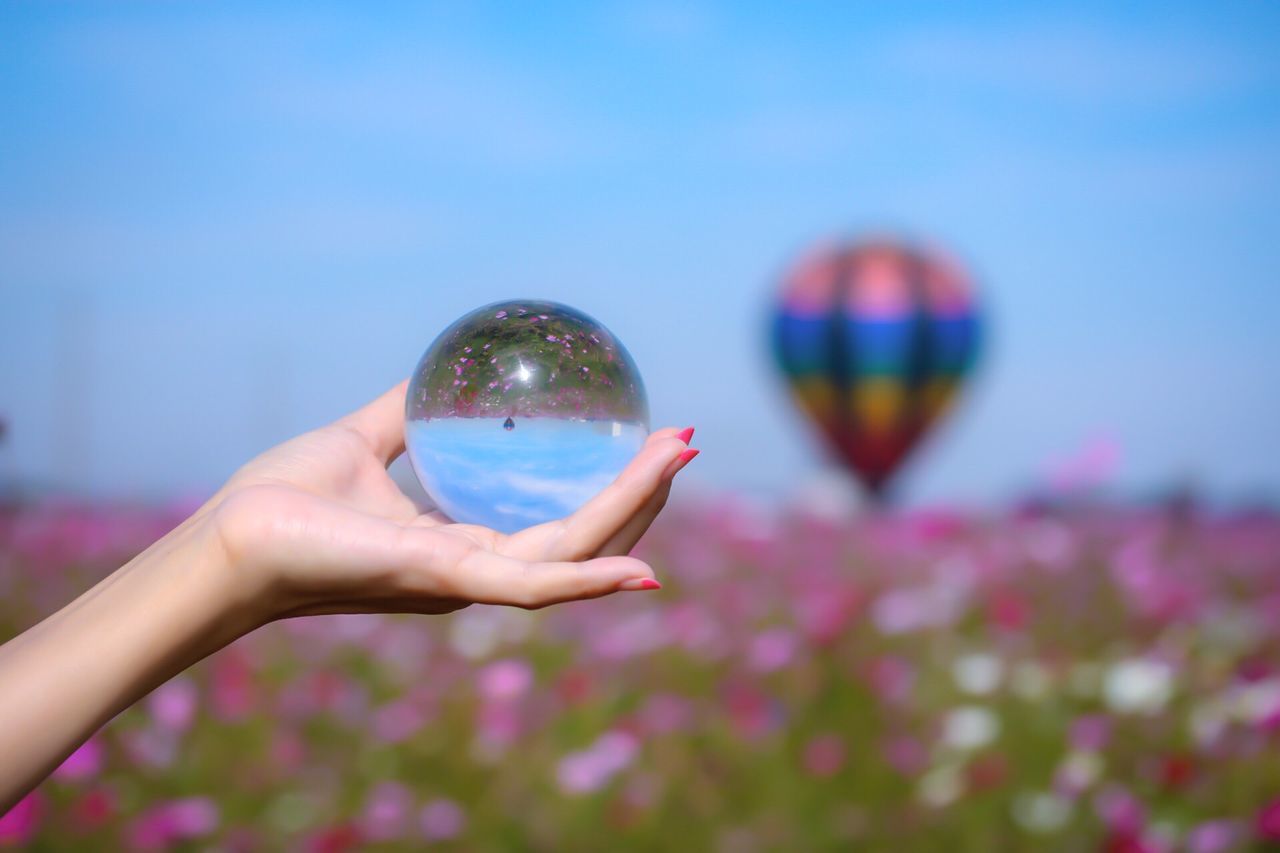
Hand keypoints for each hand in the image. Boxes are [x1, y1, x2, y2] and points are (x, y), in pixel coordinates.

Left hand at [209, 381, 697, 621]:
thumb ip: (405, 415)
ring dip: (633, 509)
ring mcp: (466, 582)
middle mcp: (474, 571)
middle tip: (684, 442)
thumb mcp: (360, 441)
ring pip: (574, 551)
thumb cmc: (283, 501)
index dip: (607, 489)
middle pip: (581, 537)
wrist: (228, 543)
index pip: (554, 522)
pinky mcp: (448, 583)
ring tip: (678, 455)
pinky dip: (592, 579)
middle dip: (639, 496)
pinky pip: (535, 586)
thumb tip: (440, 371)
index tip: (648, 442)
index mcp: (460, 545)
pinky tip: (644, 569)